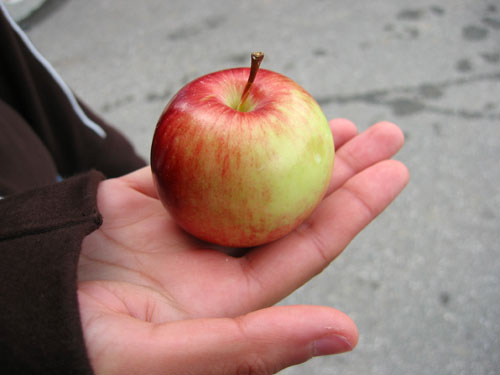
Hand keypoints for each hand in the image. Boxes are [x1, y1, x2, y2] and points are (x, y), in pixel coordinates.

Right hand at [78, 119, 408, 374]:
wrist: (21, 315)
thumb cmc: (88, 350)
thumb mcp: (174, 359)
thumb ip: (256, 347)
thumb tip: (347, 333)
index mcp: (229, 298)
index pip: (307, 245)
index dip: (354, 209)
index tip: (393, 172)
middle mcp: (215, 257)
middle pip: (290, 205)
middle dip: (338, 169)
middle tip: (383, 134)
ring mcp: (183, 224)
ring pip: (252, 178)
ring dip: (291, 148)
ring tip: (336, 123)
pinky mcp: (148, 198)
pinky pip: (192, 160)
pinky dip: (224, 136)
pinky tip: (256, 120)